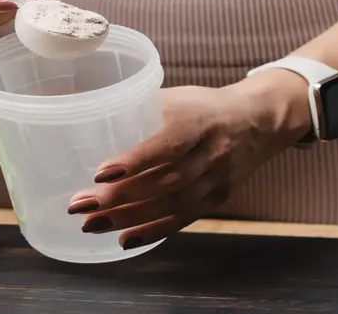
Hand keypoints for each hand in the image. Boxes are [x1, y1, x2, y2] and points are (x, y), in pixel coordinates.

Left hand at [67, 70, 311, 249]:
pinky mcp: (217, 198)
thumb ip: (140, 107)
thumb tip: (85, 112)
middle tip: (80, 205)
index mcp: (198, 121)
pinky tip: (125, 240)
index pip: (166, 145)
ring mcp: (216, 179)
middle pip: (164, 181)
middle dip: (119, 197)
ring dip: (129, 218)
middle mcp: (210, 153)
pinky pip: (183, 219)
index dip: (134, 161)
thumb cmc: (203, 106)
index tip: (99, 173)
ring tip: (92, 224)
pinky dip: (153, 232)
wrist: (257, 122)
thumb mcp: (176, 97)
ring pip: (171, 204)